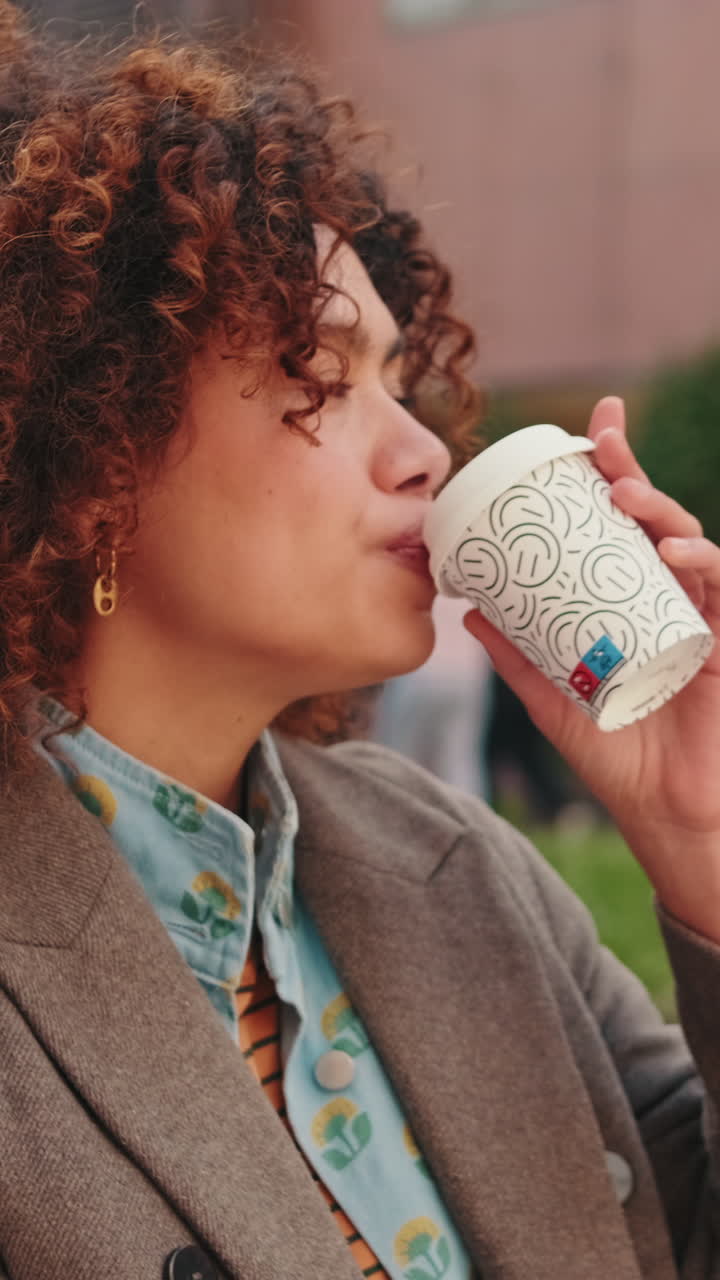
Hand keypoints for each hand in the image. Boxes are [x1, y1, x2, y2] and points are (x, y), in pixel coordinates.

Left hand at [464, 396, 719, 938]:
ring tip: (624, 498)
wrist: (664, 815)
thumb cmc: (616, 755)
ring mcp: (701, 618)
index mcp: (630, 602)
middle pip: (654, 521)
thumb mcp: (551, 699)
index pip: (621, 527)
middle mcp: (668, 600)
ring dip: (662, 513)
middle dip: (631, 472)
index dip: (611, 472)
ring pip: (691, 545)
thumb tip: (466, 610)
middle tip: (600, 443)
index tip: (588, 428)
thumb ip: (516, 657)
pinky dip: (705, 566)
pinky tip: (676, 554)